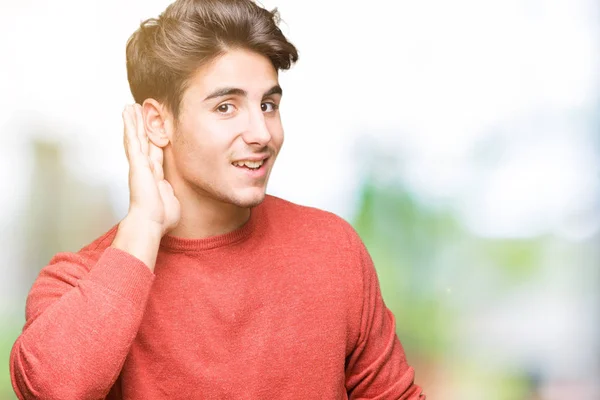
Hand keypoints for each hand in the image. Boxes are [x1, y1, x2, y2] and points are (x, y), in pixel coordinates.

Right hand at [122, 104, 179, 236]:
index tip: (153, 131)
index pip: (155, 153)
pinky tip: (127, 112)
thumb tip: (170, 193)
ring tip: (130, 106)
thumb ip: (170, 193)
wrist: (152, 221)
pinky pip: (132, 138)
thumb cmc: (161, 217)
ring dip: (133, 120)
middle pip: (144, 141)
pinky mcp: (136, 161)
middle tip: (138, 111)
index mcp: (155, 177)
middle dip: (141, 126)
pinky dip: (129, 124)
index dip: (154, 140)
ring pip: (136, 136)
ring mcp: (140, 164)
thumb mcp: (171, 200)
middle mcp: (146, 168)